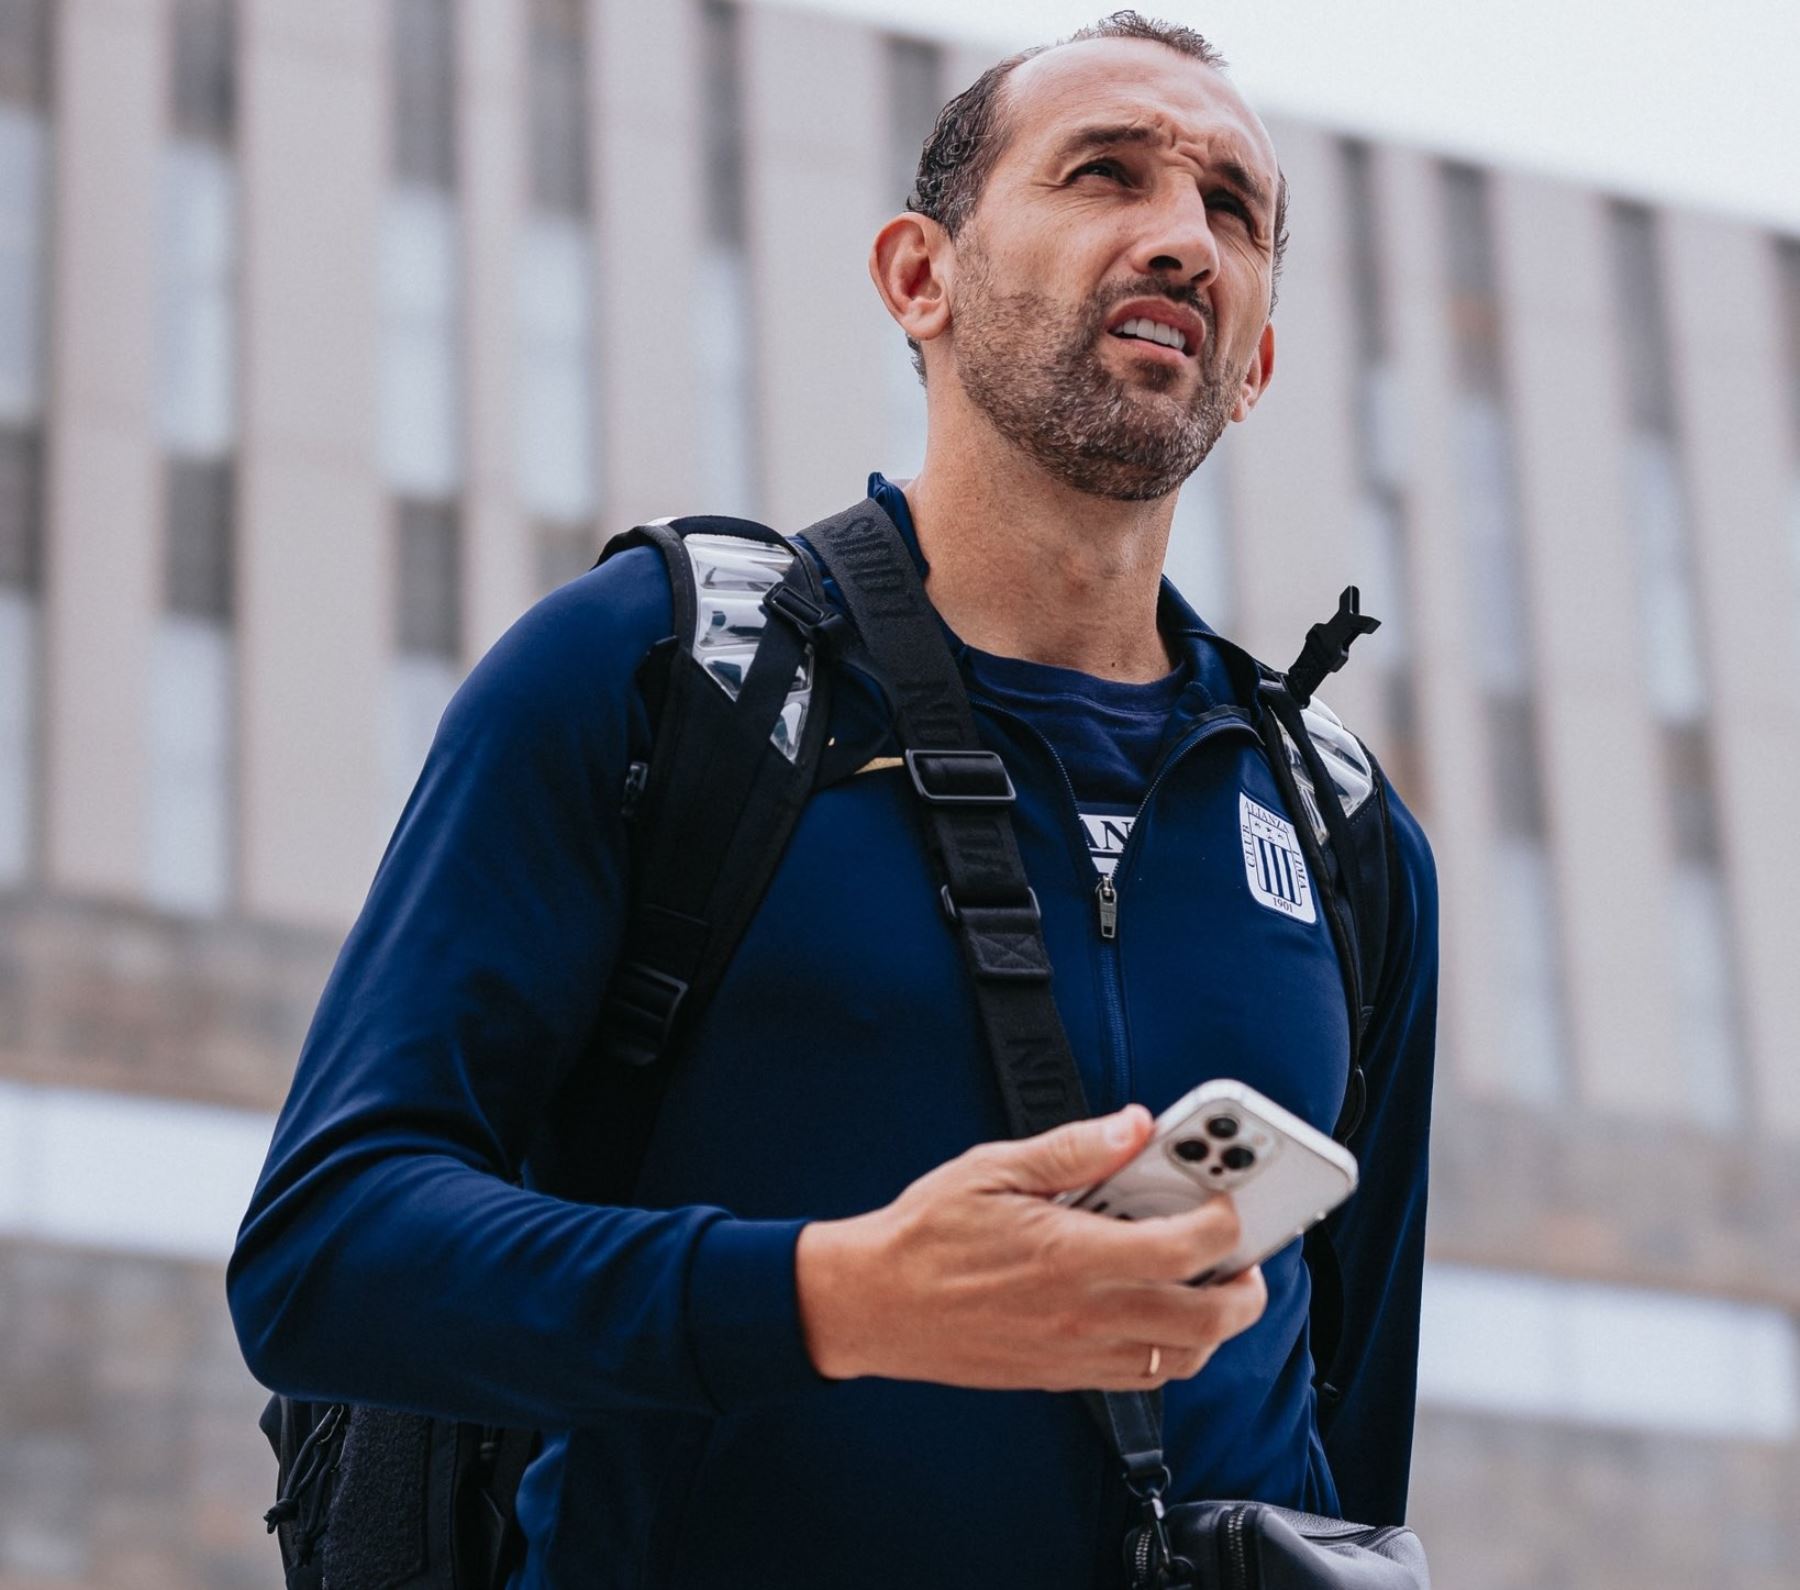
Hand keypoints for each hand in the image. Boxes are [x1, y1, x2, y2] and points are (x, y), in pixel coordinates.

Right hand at [795, 1104, 1266, 1391]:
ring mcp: (1075, 1354)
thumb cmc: (926, 1232)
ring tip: (1213, 1280)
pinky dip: (1173, 1351)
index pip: (1183, 1249)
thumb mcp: (993, 1168)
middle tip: (1247, 1249)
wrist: (873, 1305)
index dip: (1226, 1223)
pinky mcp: (1061, 1377)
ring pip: (1183, 1358)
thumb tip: (1135, 1125)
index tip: (1232, 1197)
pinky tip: (1161, 1311)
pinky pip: (1144, 1378)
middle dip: (1247, 1285)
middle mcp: (1082, 1315)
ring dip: (1216, 1323)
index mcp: (1070, 1256)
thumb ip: (1073, 1149)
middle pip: (1206, 1320)